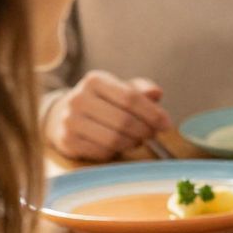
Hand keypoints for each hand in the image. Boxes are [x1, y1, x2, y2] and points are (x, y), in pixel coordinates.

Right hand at [45, 71, 170, 161]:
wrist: (66, 115)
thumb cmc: (105, 102)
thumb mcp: (122, 89)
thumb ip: (142, 89)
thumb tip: (156, 93)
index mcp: (94, 81)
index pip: (130, 98)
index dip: (153, 114)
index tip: (166, 124)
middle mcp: (78, 99)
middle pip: (124, 121)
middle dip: (145, 130)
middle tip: (152, 134)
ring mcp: (69, 121)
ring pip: (114, 139)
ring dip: (133, 142)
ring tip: (138, 139)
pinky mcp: (67, 141)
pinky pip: (101, 152)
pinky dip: (116, 152)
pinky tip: (119, 145)